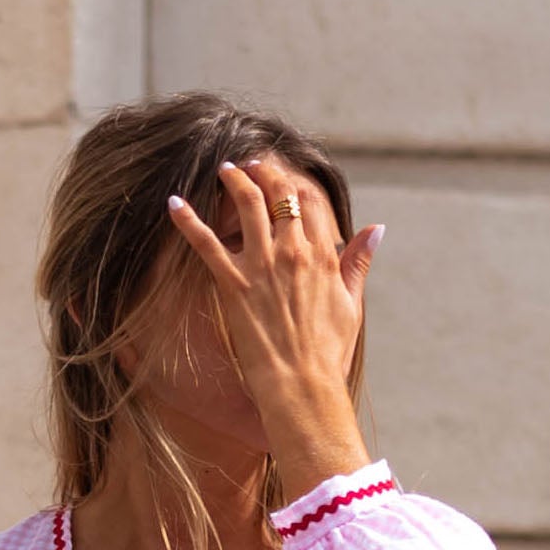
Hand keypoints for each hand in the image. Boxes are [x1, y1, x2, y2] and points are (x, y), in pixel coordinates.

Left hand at [165, 154, 383, 508]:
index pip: (310, 203)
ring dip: (233, 183)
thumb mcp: (352, 305)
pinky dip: (188, 220)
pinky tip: (173, 203)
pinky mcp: (233, 285)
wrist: (303, 386)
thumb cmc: (328, 354)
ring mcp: (262, 267)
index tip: (283, 174)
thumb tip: (376, 229)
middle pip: (278, 196)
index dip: (295, 184)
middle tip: (249, 163)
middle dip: (263, 173)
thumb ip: (359, 263)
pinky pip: (206, 243)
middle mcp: (293, 253)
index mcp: (323, 256)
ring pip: (246, 207)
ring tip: (224, 169)